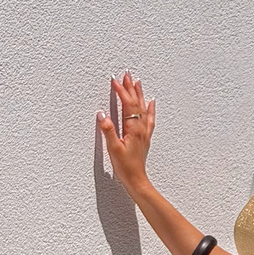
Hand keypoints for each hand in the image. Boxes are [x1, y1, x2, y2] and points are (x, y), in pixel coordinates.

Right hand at [96, 71, 155, 195]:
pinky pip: (149, 119)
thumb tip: (102, 114)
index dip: (121, 91)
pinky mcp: (144, 137)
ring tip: (137, 82)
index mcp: (133, 129)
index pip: (127, 104)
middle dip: (131, 87)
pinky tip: (151, 102)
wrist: (136, 180)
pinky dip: (150, 109)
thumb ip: (108, 131)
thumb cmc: (125, 167)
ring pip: (143, 108)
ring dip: (139, 94)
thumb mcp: (113, 149)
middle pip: (136, 103)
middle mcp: (141, 128)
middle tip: (127, 74)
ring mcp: (144, 132)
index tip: (115, 80)